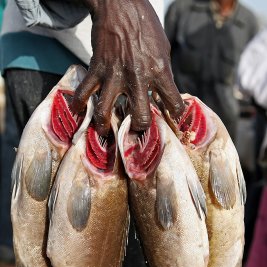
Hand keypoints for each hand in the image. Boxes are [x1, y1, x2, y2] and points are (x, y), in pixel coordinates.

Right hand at [71, 0, 184, 134]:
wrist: (120, 4)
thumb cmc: (145, 26)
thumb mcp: (163, 50)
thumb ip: (163, 74)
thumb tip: (163, 96)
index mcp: (159, 70)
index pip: (173, 103)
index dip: (174, 114)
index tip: (170, 116)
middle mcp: (138, 77)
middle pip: (140, 117)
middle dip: (139, 128)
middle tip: (135, 128)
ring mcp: (114, 74)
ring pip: (106, 111)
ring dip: (104, 126)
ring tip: (104, 131)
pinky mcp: (96, 69)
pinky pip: (84, 92)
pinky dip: (79, 104)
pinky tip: (79, 110)